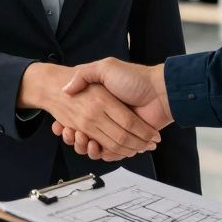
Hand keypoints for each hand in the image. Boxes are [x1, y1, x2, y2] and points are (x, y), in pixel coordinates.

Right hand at [49, 59, 171, 158]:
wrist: (160, 90)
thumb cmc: (134, 78)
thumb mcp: (105, 68)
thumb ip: (84, 74)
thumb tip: (66, 88)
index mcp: (101, 102)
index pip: (80, 118)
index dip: (69, 124)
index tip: (62, 126)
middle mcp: (108, 117)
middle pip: (87, 135)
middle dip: (76, 138)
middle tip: (71, 133)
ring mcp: (119, 130)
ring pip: (98, 146)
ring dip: (88, 147)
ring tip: (82, 140)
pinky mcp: (130, 140)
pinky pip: (114, 152)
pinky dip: (106, 154)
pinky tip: (96, 147)